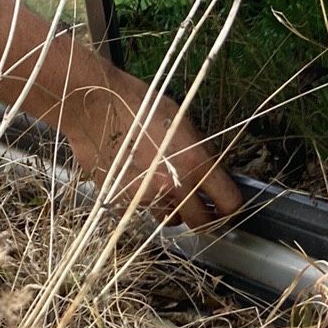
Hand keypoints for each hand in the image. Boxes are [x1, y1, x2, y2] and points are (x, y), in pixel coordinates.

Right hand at [58, 59, 242, 231]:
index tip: (228, 206)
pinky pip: (143, 210)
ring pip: (170, 220)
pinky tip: (140, 182)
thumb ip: (199, 153)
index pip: (230, 202)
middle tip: (204, 212)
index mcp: (197, 162)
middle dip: (206, 219)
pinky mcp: (123, 200)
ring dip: (174, 211)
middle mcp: (175, 186)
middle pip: (202, 223)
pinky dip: (146, 203)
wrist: (95, 105)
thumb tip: (209, 171)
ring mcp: (147, 197)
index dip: (232, 207)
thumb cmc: (140, 104)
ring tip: (167, 193)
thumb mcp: (182, 123)